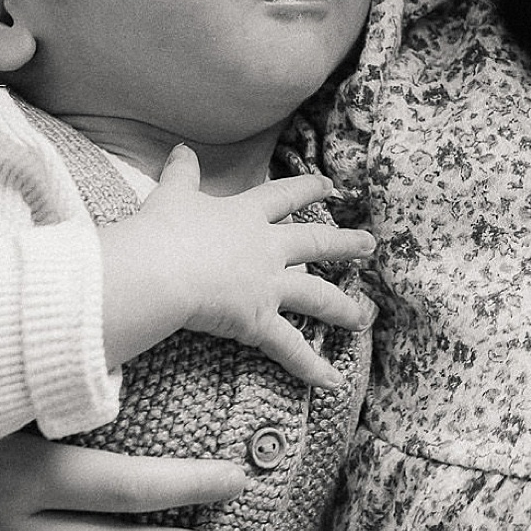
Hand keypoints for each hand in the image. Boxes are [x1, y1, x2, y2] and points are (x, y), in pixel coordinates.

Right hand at [100, 147, 373, 388]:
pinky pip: (290, 347)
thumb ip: (181, 173)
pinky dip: (311, 367)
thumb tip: (180, 148)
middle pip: (314, 243)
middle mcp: (266, 248)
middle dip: (344, 244)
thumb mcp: (172, 194)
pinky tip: (334, 382)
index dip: (307, 188)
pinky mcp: (258, 321)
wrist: (160, 269)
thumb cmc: (164, 230)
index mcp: (246, 215)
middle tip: (370, 244)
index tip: (330, 185)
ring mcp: (267, 285)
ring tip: (365, 317)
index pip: (283, 196)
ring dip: (343, 307)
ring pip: (315, 296)